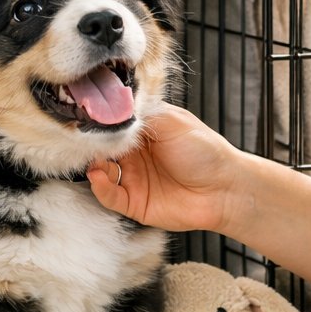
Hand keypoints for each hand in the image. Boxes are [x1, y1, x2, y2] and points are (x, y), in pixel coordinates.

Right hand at [87, 104, 241, 232]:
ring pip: (101, 172)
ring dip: (93, 165)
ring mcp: (133, 179)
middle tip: (85, 139)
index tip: (91, 117)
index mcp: (144, 133)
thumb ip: (144, 114)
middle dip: (92, 144)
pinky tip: (99, 177)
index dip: (103, 122)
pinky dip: (100, 187)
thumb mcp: (173, 121)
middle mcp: (135, 155)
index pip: (113, 125)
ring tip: (94, 160)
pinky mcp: (134, 203)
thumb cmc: (205, 151)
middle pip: (102, 149)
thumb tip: (114, 109)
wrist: (225, 188)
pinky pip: (109, 196)